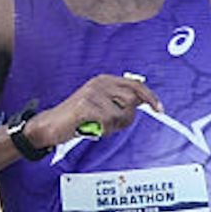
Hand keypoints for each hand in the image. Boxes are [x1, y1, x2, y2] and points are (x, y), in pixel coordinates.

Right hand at [40, 73, 163, 147]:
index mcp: (105, 80)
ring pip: (121, 114)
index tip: (159, 110)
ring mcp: (92, 93)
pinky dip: (102, 130)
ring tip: (97, 126)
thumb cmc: (78, 119)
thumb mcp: (103, 108)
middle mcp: (100, 83)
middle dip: (127, 118)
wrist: (51, 126)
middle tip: (112, 125)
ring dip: (113, 127)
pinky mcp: (85, 106)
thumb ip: (122, 104)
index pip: (136, 85)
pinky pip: (108, 122)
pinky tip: (91, 129)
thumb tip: (144, 104)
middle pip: (132, 100)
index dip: (150, 97)